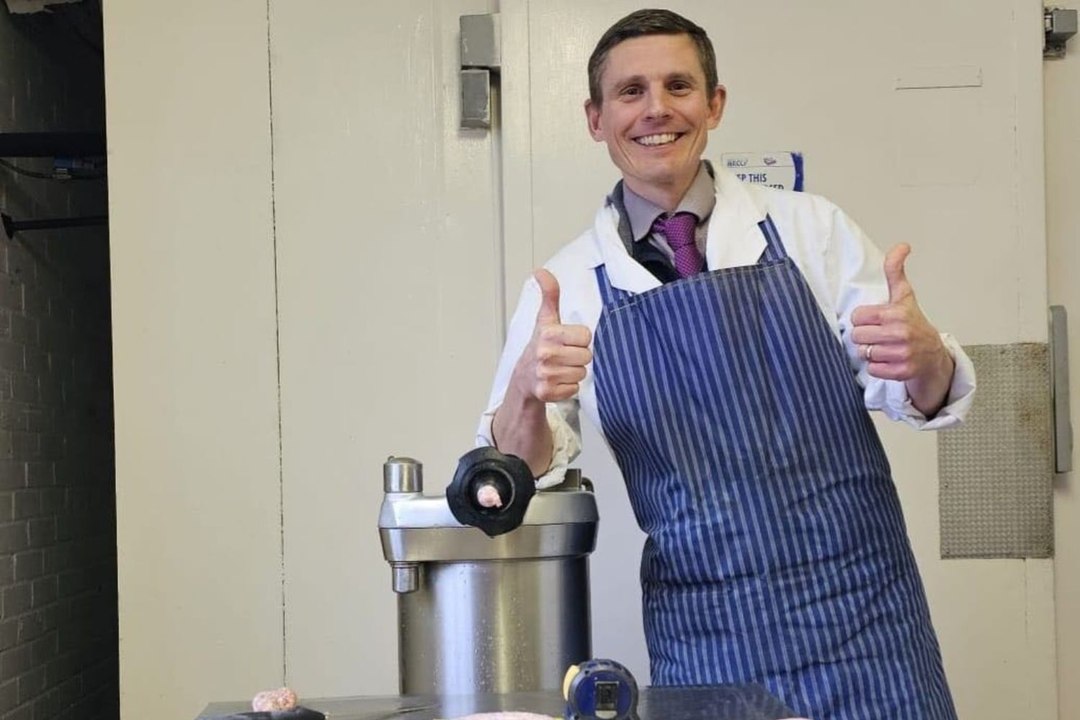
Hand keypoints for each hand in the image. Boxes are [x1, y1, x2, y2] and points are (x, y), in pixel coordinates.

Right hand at [510, 269, 592, 401]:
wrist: (523, 377)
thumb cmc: (539, 346)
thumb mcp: (545, 319)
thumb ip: (549, 295)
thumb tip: (540, 271)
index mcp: (548, 334)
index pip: (586, 336)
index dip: (578, 340)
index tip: (566, 341)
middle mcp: (545, 354)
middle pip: (586, 356)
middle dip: (577, 357)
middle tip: (563, 356)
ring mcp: (545, 374)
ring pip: (581, 373)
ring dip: (573, 372)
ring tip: (559, 368)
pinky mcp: (547, 392)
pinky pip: (574, 389)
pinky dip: (567, 388)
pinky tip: (556, 381)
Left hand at [850, 244, 953, 414]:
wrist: (934, 356)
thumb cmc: (913, 323)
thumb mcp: (904, 296)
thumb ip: (895, 271)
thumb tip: (902, 245)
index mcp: (897, 312)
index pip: (857, 317)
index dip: (862, 320)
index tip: (874, 320)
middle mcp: (901, 332)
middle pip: (857, 336)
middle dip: (865, 337)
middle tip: (879, 336)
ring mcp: (902, 353)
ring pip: (864, 354)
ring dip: (871, 353)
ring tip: (885, 348)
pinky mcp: (902, 371)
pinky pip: (873, 370)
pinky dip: (877, 368)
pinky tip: (889, 361)